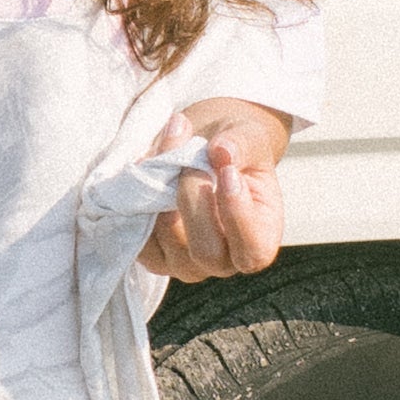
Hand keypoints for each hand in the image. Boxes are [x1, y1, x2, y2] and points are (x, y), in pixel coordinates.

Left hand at [140, 96, 289, 282]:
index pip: (253, 250)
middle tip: (189, 158)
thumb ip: (243, 145)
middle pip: (205, 251)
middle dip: (192, 198)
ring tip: (168, 148)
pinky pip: (140, 237)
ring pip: (168, 241)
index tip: (229, 172)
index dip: (238, 216)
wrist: (201, 149)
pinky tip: (148, 168)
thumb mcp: (250, 137)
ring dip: (162, 190)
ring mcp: (185, 262)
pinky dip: (139, 201)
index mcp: (259, 239)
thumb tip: (222, 151)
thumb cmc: (234, 149)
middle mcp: (224, 260)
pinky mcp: (153, 254)